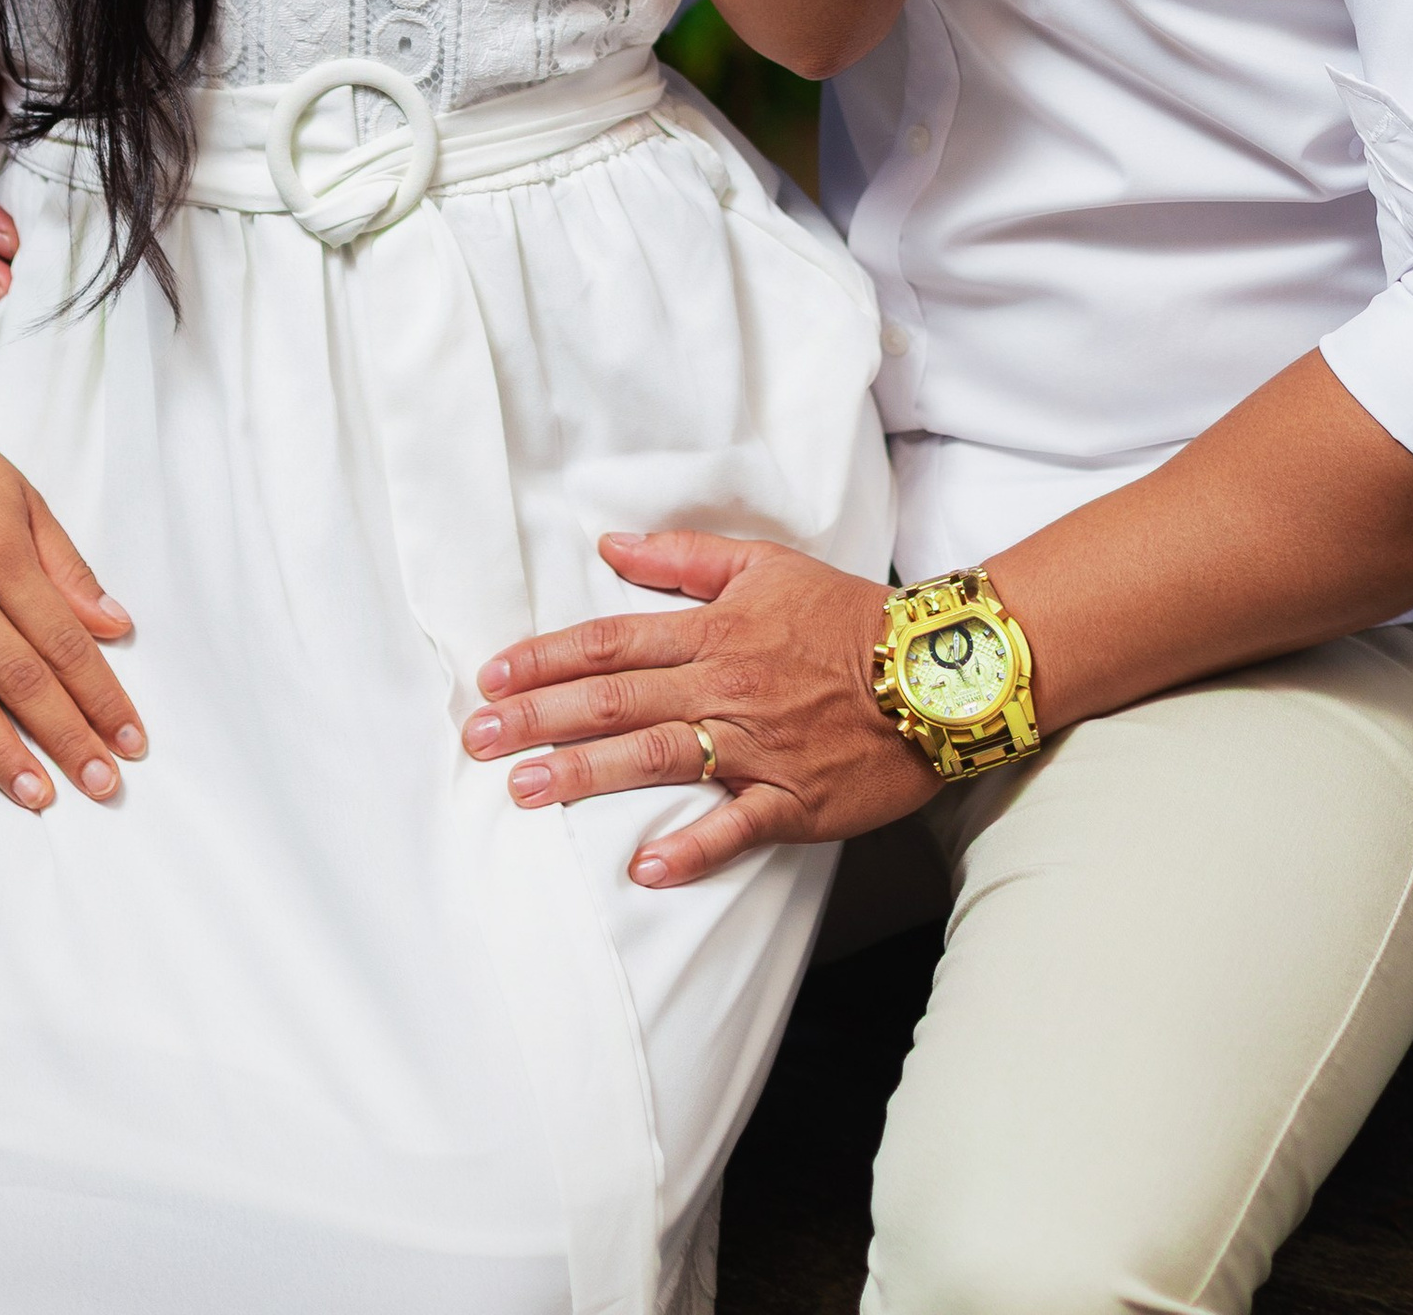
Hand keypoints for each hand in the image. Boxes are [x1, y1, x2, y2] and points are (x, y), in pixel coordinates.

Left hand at [460, 530, 936, 886]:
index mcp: (713, 631)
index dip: (546, 659)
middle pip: (614, 700)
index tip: (491, 677)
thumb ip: (683, 557)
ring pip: (655, 757)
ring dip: (585, 776)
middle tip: (477, 740)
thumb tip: (611, 543)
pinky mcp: (793, 799)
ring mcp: (756, 745)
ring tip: (525, 792)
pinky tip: (643, 867)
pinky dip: (692, 847)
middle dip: (538, 719)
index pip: (610, 641)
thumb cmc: (846, 615)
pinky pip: (737, 826)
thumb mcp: (765, 564)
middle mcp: (723, 685)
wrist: (935, 670)